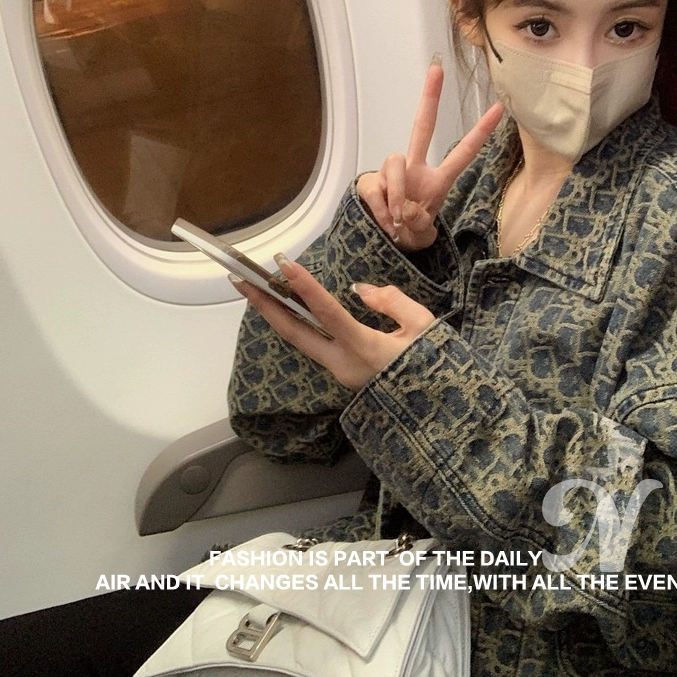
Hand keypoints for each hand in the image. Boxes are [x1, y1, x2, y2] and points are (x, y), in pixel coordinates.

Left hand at [231, 257, 435, 391]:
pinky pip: (314, 344)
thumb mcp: (425, 327)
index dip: (305, 287)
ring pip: (300, 340)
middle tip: (239, 280)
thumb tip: (357, 290)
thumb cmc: (436, 368)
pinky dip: (297, 323)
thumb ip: (392, 302)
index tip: (284, 264)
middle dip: (265, 305)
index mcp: (365, 349)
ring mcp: (339, 372)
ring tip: (255, 289)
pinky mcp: (342, 374)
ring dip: (276, 314)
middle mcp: (342, 364)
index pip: (327, 313)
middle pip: (295, 332)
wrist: (437, 412)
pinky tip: (288, 307)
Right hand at [356, 59, 502, 250]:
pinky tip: (384, 219)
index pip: (463, 152)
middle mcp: (415, 168)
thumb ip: (418, 223)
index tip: (500, 108)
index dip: (481, 132)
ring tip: (397, 218)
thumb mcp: (422, 233)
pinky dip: (380, 208)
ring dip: (397, 191)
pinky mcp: (371, 181)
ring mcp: (392, 173)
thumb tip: (404, 209)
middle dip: (430, 98)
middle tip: (437, 69)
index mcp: (438, 180)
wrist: (386, 242)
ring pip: (395, 162)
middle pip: (422, 127)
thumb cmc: (410, 231)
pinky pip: (375, 187)